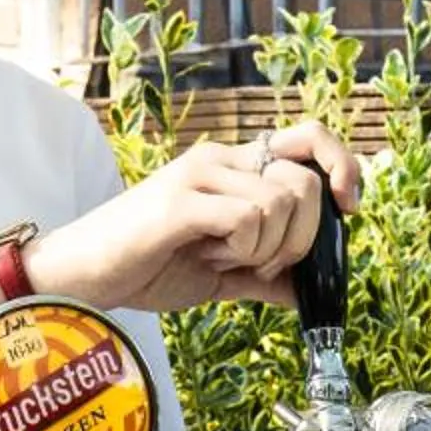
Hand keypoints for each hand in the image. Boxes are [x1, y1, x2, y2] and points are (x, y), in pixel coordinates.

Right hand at [26, 121, 359, 313]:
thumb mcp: (220, 275)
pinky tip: (210, 257)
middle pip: (305, 182)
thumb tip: (308, 293)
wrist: (82, 276)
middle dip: (301, 237)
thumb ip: (265, 276)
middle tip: (262, 262)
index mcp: (233, 166)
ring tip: (223, 257)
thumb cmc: (145, 266)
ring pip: (281, 201)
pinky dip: (244, 249)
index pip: (310, 138)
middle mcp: (220, 159)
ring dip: (266, 248)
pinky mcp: (181, 200)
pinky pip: (248, 218)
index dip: (342, 166)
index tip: (348, 206)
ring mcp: (199, 175)